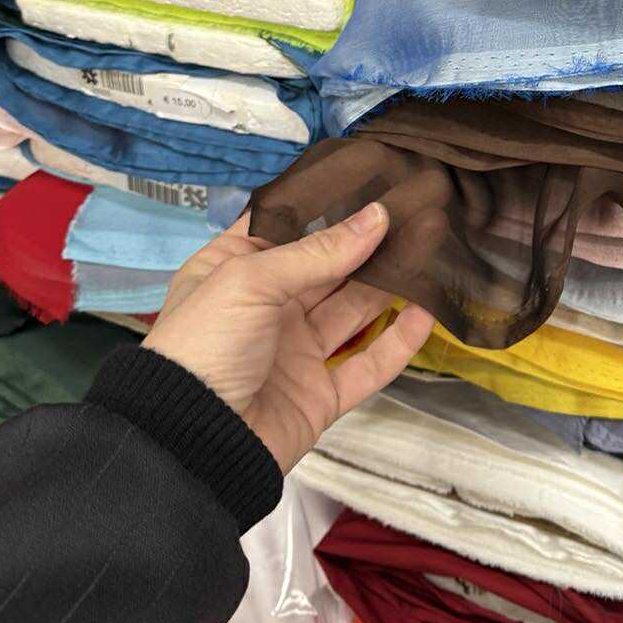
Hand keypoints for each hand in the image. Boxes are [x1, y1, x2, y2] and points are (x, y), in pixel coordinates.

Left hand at [142, 202, 433, 471]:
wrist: (190, 445)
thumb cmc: (205, 344)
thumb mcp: (250, 281)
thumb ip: (318, 251)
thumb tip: (378, 216)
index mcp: (235, 271)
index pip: (285, 227)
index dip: (326, 204)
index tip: (373, 177)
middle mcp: (268, 307)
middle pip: (328, 267)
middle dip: (369, 242)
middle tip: (417, 212)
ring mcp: (295, 352)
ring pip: (353, 311)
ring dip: (390, 284)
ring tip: (432, 250)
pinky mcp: (320, 395)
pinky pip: (367, 364)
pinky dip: (398, 341)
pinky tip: (427, 312)